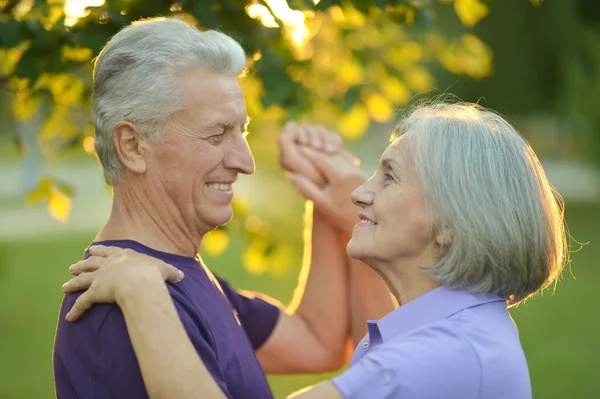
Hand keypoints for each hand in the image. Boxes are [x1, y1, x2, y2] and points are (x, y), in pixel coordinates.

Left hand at [61, 245, 183, 320]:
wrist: (140, 282)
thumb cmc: (152, 274)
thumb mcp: (165, 270)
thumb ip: (171, 272)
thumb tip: (181, 276)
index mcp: (123, 256)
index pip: (109, 251)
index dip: (101, 251)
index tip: (93, 249)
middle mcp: (108, 265)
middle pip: (91, 264)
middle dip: (82, 265)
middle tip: (72, 267)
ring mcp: (100, 278)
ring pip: (82, 280)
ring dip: (73, 284)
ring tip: (65, 287)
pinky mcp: (95, 293)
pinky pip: (83, 303)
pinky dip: (76, 311)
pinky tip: (69, 317)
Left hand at [278, 122, 341, 187]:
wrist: (331, 190)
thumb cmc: (309, 178)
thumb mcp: (292, 160)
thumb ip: (284, 141)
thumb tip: (291, 125)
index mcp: (290, 149)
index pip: (292, 128)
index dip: (299, 133)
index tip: (303, 143)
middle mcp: (302, 146)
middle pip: (307, 128)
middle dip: (314, 136)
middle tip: (317, 147)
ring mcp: (317, 147)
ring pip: (320, 130)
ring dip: (325, 138)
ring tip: (328, 151)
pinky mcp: (331, 148)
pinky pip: (332, 135)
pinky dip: (334, 141)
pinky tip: (335, 151)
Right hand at [288, 147, 365, 234]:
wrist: (359, 220)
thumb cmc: (337, 214)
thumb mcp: (320, 202)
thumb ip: (306, 188)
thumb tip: (291, 175)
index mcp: (340, 177)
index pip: (321, 159)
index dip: (308, 153)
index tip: (297, 147)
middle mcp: (351, 170)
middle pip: (329, 155)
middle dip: (316, 150)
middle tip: (302, 144)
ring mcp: (357, 169)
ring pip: (338, 155)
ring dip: (325, 152)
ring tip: (312, 149)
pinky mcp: (359, 171)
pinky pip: (344, 159)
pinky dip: (333, 157)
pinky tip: (325, 157)